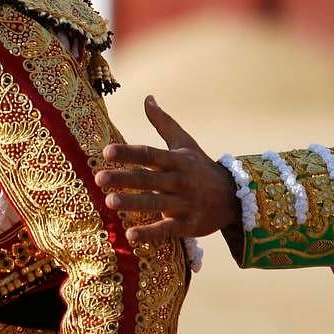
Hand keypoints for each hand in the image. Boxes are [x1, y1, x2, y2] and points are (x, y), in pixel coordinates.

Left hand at [94, 96, 239, 243]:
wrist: (234, 197)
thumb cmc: (201, 167)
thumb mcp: (185, 143)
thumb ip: (163, 123)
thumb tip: (147, 98)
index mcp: (177, 160)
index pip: (150, 154)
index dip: (129, 153)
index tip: (106, 151)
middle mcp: (180, 181)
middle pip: (149, 179)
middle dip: (124, 178)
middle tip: (99, 178)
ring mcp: (185, 204)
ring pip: (156, 204)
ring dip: (133, 203)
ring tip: (109, 201)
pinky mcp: (188, 226)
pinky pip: (167, 230)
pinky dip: (150, 234)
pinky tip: (130, 236)